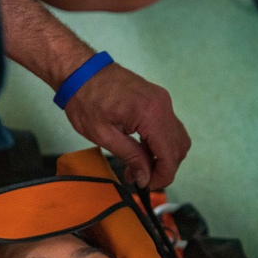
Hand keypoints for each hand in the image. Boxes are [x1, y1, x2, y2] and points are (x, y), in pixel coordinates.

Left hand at [63, 62, 189, 189]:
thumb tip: (145, 178)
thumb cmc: (85, 99)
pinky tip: (140, 152)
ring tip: (138, 167)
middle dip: (163, 168)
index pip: (169, 154)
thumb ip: (130, 157)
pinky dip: (159, 144)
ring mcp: (162, 100)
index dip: (162, 176)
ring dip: (162, 157)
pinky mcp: (157, 99)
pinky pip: (167, 127)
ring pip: (176, 138)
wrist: (79, 70)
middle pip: (178, 147)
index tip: (147, 186)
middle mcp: (163, 105)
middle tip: (141, 179)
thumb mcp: (104, 135)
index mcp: (150, 114)